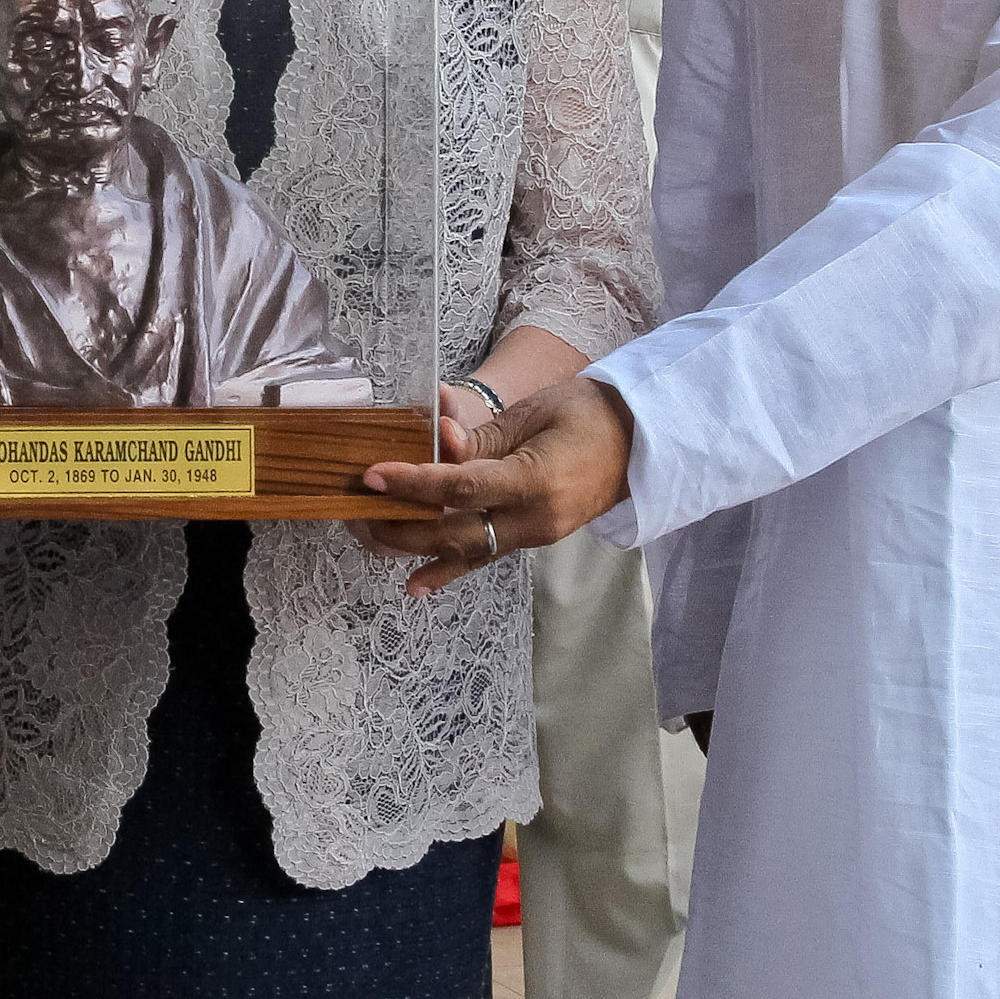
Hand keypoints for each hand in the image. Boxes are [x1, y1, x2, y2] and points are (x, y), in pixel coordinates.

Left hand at [353, 376, 637, 594]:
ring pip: (464, 551)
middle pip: (453, 532)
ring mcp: (536, 535)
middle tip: (358, 508)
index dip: (412, 483)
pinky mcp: (534, 540)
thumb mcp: (532, 413)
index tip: (373, 474)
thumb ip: (482, 437)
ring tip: (369, 535)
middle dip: (400, 524)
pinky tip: (416, 586)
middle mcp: (535, 519)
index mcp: (536, 480)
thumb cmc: (588, 412)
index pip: (460, 488)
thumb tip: (439, 442)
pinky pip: (485, 558)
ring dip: (414, 547)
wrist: (641, 439)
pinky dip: (449, 571)